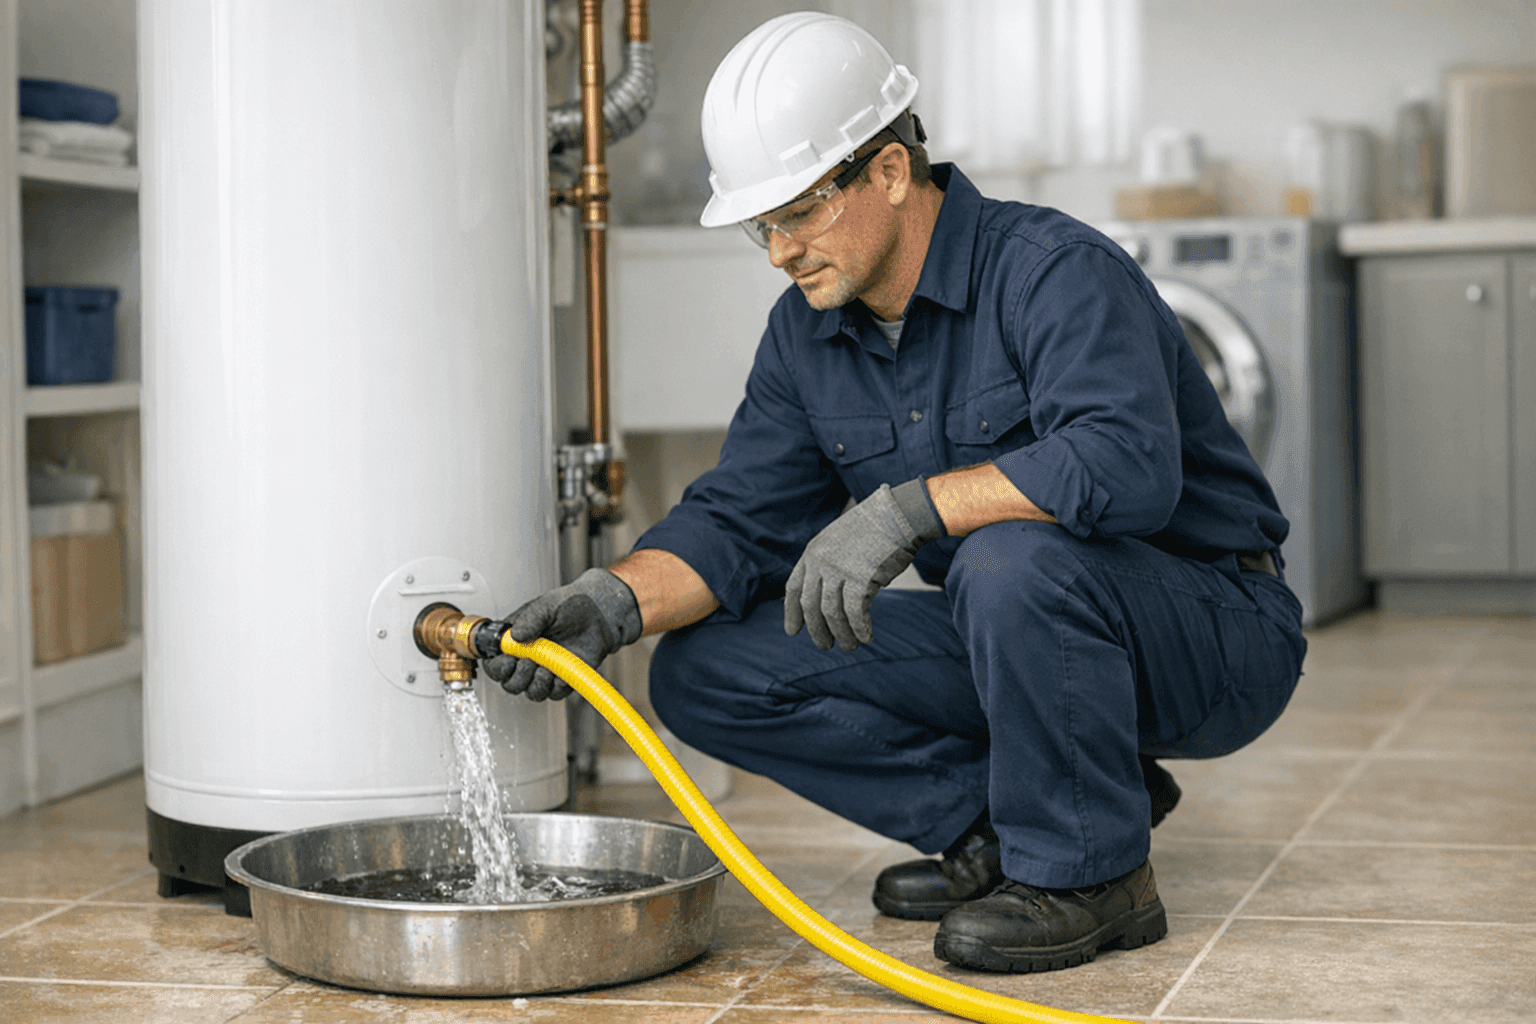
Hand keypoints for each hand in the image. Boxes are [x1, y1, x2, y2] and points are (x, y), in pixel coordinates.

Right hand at [482, 568, 641, 699]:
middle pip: (511, 684)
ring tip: (545, 668)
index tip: (509, 661)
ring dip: (536, 684)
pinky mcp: (564, 678)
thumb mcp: (546, 605)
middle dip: (517, 678)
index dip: (497, 668)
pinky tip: (562, 670)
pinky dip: (557, 685)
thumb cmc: (571, 605)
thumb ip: (530, 619)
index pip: (495, 663)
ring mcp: (546, 670)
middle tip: (529, 663)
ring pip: (532, 693)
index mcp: (516, 642)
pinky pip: (556, 693)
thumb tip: (514, 636)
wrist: (599, 613)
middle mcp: (528, 659)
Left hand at [785, 479, 943, 651]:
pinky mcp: (861, 578)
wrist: (899, 515)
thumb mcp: (839, 541)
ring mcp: (839, 569)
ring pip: (832, 612)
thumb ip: (827, 563)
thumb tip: (824, 597)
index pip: (793, 588)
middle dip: (816, 629)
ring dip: (840, 634)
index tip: (793, 631)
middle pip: (810, 605)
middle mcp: (821, 561)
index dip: (791, 612)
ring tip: (849, 646)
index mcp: (812, 552)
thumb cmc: (874, 529)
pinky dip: (859, 628)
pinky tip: (866, 637)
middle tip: (824, 646)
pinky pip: (855, 612)